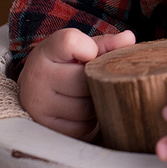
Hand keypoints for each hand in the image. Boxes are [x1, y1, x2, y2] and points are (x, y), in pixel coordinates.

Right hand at [17, 28, 135, 138]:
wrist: (37, 91)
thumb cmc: (65, 65)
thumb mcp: (81, 49)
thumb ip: (105, 44)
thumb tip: (129, 39)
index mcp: (45, 51)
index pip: (70, 42)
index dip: (89, 48)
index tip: (90, 54)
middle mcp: (37, 77)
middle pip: (84, 81)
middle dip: (96, 80)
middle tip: (94, 77)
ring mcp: (39, 105)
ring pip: (86, 107)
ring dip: (96, 102)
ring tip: (88, 93)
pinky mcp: (48, 128)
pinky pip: (83, 127)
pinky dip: (89, 121)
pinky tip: (82, 110)